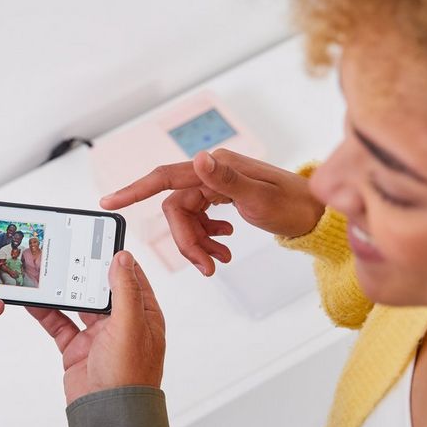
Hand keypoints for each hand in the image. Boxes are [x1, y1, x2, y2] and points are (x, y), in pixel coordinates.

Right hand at [28, 250, 164, 405]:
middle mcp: (122, 323)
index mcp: (144, 315)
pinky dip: (46, 310)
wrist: (107, 415)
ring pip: (77, 303)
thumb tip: (122, 257)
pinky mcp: (77, 348)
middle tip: (64, 248)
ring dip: (63, 287)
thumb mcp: (130, 326)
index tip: (98, 238)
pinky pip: (59, 323)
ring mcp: (98, 336)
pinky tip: (34, 297)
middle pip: (100, 287)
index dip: (115, 257)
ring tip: (45, 267)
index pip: (131, 277)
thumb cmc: (129, 376)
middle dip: (82, 269)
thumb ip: (125, 290)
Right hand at [100, 149, 324, 274]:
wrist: (316, 215)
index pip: (165, 177)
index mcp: (215, 167)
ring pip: (187, 218)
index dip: (134, 190)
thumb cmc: (293, 205)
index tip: (110, 203)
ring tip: (219, 261)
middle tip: (206, 267)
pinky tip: (223, 248)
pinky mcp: (222, 199)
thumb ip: (226, 180)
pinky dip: (207, 239)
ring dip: (198, 243)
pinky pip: (201, 221)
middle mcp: (211, 172)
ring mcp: (216, 186)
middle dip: (186, 240)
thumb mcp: (259, 198)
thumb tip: (200, 159)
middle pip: (176, 209)